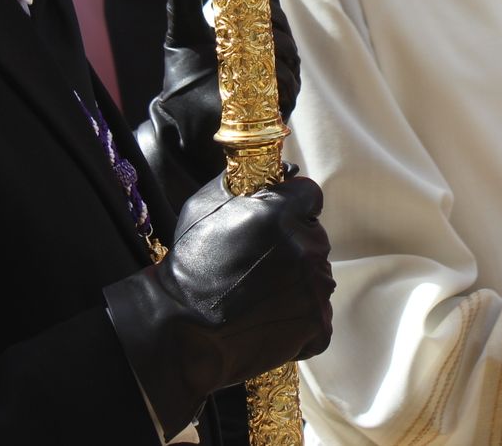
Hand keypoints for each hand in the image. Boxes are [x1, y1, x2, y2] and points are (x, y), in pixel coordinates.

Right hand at [102, 173, 333, 431]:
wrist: (183, 330)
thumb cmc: (189, 265)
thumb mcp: (205, 206)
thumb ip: (241, 183)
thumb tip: (267, 171)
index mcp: (281, 213)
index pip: (309, 195)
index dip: (293, 206)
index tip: (278, 220)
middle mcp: (305, 247)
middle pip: (314, 236)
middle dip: (294, 245)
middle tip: (260, 264)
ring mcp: (313, 288)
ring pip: (317, 275)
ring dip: (297, 281)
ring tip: (260, 295)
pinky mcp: (316, 324)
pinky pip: (318, 313)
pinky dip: (300, 317)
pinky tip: (268, 318)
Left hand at [136, 0, 301, 205]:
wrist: (179, 121)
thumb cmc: (184, 77)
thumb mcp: (182, 31)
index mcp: (250, 36)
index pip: (269, 9)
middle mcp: (268, 57)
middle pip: (283, 30)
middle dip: (275, 20)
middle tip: (262, 12)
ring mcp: (276, 81)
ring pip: (289, 56)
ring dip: (279, 45)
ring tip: (264, 39)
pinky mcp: (277, 107)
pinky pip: (289, 86)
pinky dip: (282, 76)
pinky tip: (272, 70)